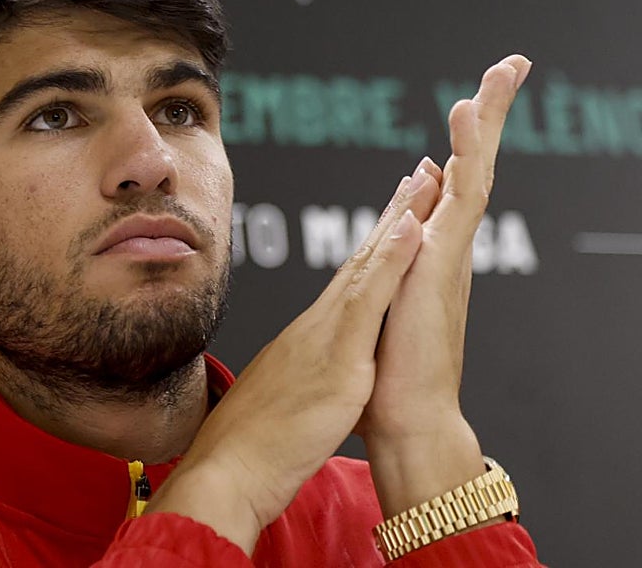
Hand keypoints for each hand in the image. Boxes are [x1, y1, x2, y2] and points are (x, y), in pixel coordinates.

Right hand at [145, 156, 443, 553]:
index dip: (374, 245)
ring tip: (420, 180)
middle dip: (391, 216)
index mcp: (308, 340)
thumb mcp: (278, 405)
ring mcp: (326, 338)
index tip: (396, 211)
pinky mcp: (338, 360)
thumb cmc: (246, 448)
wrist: (225, 471)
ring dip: (396, 220)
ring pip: (367, 267)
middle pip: (360, 262)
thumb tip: (301, 380)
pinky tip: (412, 229)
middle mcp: (316, 328)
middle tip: (415, 174)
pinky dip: (391, 261)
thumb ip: (294, 384)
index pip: (349, 283)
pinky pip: (371, 300)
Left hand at [359, 54, 530, 516]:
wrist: (404, 416)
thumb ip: (395, 258)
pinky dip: (462, 168)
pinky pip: (454, 207)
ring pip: (470, 176)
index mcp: (427, 249)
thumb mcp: (385, 297)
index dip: (462, 141)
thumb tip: (405, 214)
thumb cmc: (389, 369)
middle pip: (471, 166)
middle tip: (510, 67)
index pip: (448, 180)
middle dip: (489, 118)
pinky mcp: (438, 270)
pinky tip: (461, 135)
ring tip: (496, 81)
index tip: (471, 102)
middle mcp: (443, 246)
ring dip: (481, 128)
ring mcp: (445, 256)